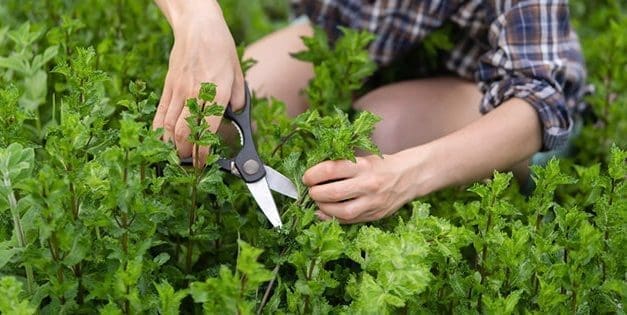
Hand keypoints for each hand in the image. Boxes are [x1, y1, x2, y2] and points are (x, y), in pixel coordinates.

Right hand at [152, 0, 244, 165]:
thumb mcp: (238, 74)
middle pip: (184, 132)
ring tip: (176, 158)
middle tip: (190, 164)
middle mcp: (195, 94)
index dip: (204, 151)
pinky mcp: (168, 87)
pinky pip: (160, 113)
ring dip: (171, 146)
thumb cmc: (220, 49)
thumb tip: (236, 114)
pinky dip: (158, 131)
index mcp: (216, 93)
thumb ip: (237, 99)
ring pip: (168, 126)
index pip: (207, 129)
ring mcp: (178, 91)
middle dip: (186, 153)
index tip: (204, 164)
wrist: (197, 27)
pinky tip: (160, 142)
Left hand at [302, 155, 416, 223]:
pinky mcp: (374, 215)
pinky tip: (324, 213)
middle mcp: (368, 184)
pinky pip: (349, 221)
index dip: (313, 174)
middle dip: (316, 193)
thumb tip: (315, 176)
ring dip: (323, 208)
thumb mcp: (363, 159)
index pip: (331, 169)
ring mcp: (372, 202)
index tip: (307, 177)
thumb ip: (342, 167)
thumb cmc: (381, 165)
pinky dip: (333, 218)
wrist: (409, 176)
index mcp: (363, 166)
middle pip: (333, 193)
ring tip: (318, 202)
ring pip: (341, 211)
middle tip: (311, 190)